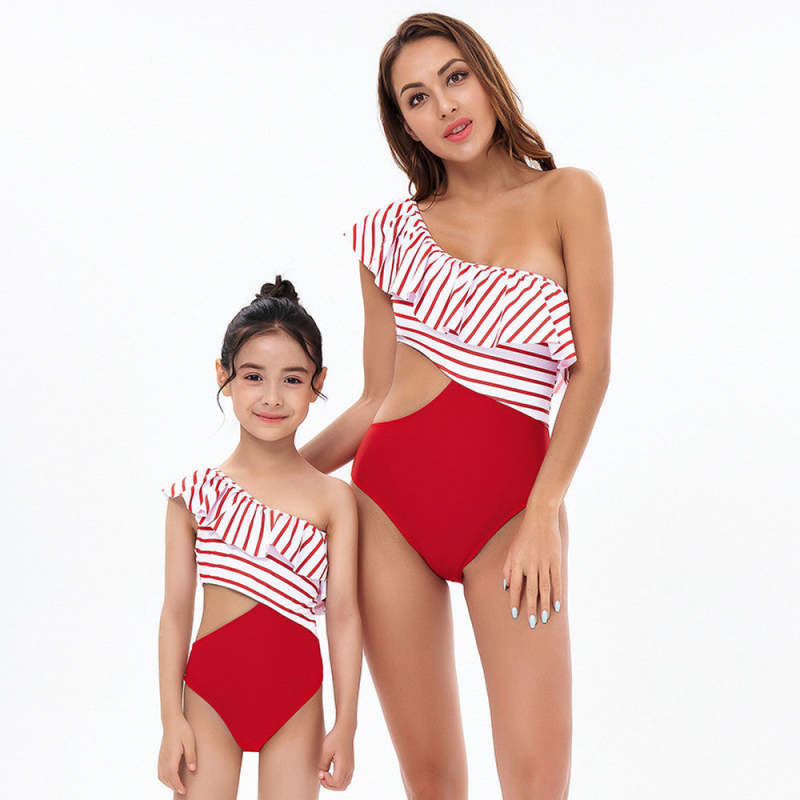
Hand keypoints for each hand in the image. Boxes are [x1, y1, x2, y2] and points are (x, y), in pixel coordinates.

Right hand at [157, 714, 196, 794]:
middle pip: (166, 778)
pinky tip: (171, 778)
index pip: (173, 776)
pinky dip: (165, 778)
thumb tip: (192, 769)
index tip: (184, 791)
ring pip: (161, 776)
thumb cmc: (183, 729)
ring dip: (169, 783)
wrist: (172, 721)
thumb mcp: (190, 741)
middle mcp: (164, 759)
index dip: (178, 785)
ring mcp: (161, 758)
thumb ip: (191, 755)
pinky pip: (160, 772)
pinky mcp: (161, 756)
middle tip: (183, 791)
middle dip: (174, 786)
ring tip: (178, 786)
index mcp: (171, 756)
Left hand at [318, 724, 354, 790]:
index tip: (322, 772)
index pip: (336, 783)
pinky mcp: (351, 765)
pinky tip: (331, 773)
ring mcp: (351, 767)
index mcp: (344, 765)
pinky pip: (346, 780)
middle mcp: (349, 768)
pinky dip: (338, 781)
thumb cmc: (335, 739)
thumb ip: (323, 765)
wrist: (345, 729)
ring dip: (334, 785)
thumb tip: (321, 775)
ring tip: (326, 775)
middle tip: (322, 775)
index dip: (326, 781)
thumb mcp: (325, 751)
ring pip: (344, 785)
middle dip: (329, 785)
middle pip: (340, 787)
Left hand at [502, 504, 562, 628]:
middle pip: (531, 590)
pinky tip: (558, 605)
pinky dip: (557, 593)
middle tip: (533, 623)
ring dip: (545, 605)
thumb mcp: (512, 550)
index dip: (515, 601)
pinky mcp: (555, 560)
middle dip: (531, 608)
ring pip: (544, 588)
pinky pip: (556, 580)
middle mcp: (530, 564)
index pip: (515, 586)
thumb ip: (508, 569)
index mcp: (517, 562)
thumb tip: (506, 587)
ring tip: (545, 619)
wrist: (540, 518)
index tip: (515, 615)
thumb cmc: (524, 535)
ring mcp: (544, 562)